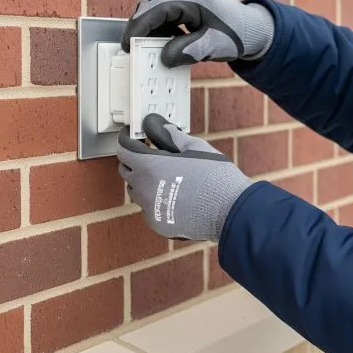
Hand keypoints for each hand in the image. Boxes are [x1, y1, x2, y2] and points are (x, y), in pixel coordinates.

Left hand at [117, 113, 252, 240]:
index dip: (127, 140)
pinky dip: (156, 201)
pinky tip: (175, 197)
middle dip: (134, 160)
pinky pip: (149, 209)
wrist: (229, 210)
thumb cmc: (214, 177)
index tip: (132, 136)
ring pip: (136, 191)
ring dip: (143, 182)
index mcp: (149, 166)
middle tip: (150, 154)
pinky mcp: (158, 223)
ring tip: (164, 177)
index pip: (124, 149)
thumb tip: (165, 129)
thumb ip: (175, 137)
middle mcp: (143, 188)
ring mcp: (149, 208)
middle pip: (126, 171)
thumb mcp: (197, 148)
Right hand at [121, 0, 274, 66]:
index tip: (128, 45)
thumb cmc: (238, 34)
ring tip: (148, 49)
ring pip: (153, 7)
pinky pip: (163, 12)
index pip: (155, 8)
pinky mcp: (184, 1)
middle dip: (138, 27)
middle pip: (149, 5)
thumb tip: (164, 58)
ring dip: (149, 28)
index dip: (138, 27)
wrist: (253, 29)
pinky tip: (165, 44)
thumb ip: (188, 51)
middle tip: (132, 49)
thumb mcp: (214, 46)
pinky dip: (159, 28)